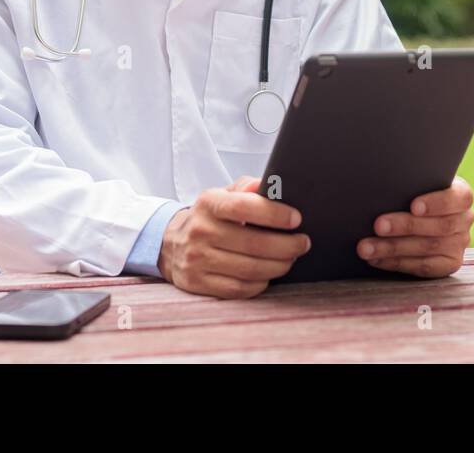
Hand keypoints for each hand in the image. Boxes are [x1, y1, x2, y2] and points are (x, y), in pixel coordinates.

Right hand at [157, 175, 310, 298]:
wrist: (170, 244)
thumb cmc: (209, 217)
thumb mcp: (222, 195)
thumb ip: (246, 187)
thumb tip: (266, 184)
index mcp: (208, 203)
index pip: (243, 206)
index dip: (274, 214)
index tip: (296, 219)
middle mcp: (200, 230)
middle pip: (253, 244)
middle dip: (287, 245)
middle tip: (303, 243)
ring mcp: (196, 259)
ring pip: (250, 269)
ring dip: (278, 265)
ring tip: (291, 258)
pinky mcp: (197, 283)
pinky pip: (239, 288)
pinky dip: (260, 283)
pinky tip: (269, 274)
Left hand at [356, 175, 473, 277]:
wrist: (416, 215)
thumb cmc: (410, 191)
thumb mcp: (415, 183)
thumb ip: (408, 183)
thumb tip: (379, 186)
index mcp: (461, 195)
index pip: (459, 198)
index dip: (436, 203)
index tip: (413, 206)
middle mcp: (464, 219)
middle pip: (440, 226)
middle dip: (405, 226)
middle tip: (377, 225)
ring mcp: (459, 244)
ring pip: (428, 248)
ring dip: (393, 248)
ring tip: (366, 248)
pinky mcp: (449, 263)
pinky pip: (424, 266)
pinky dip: (397, 263)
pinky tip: (377, 260)